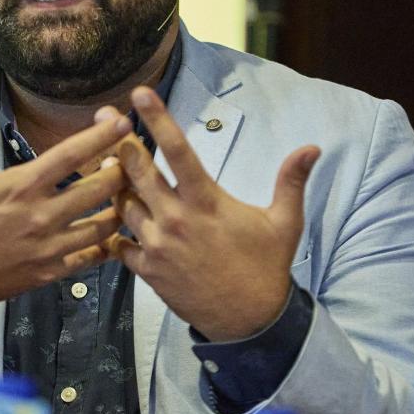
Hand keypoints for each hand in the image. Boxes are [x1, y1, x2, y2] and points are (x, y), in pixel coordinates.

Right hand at [0, 94, 132, 317]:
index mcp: (21, 186)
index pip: (71, 155)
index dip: (101, 137)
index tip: (124, 121)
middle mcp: (41, 216)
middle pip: (101, 189)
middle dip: (122, 168)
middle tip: (129, 156)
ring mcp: (49, 248)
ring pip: (105, 225)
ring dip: (121, 205)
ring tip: (127, 189)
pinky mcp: (50, 273)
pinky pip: (92, 257)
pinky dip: (108, 242)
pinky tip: (114, 230)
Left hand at [107, 87, 320, 340]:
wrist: (248, 321)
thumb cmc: (266, 267)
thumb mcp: (284, 222)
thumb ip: (291, 181)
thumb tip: (312, 147)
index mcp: (207, 202)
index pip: (178, 151)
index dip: (158, 119)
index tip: (141, 93)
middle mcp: (176, 219)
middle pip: (137, 170)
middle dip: (118, 138)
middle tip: (104, 114)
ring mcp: (157, 246)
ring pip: (122, 203)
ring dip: (113, 182)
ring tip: (102, 160)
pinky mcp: (147, 270)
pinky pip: (119, 242)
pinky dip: (114, 227)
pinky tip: (109, 214)